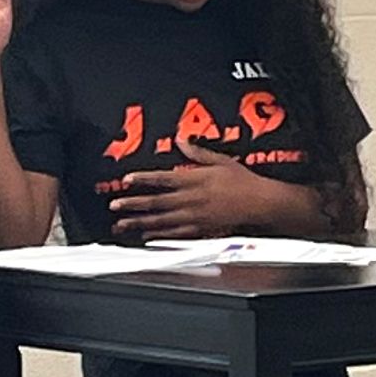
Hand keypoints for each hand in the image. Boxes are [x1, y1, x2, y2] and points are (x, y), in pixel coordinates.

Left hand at [107, 137, 295, 240]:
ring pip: (161, 220)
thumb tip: (182, 140)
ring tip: (122, 224)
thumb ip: (198, 153)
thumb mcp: (221, 160)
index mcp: (194, 180)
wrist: (260, 204)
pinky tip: (147, 236)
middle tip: (115, 206)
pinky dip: (159, 236)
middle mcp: (190, 199)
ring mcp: (194, 216)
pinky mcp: (201, 229)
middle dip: (133, 204)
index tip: (126, 181)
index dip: (143, 179)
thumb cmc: (243, 182)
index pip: (162, 178)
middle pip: (156, 202)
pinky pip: (176, 234)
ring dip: (140, 222)